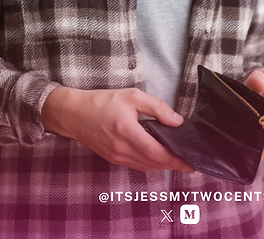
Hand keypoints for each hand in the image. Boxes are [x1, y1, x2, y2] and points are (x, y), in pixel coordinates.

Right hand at [42, 87, 194, 172]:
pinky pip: (136, 165)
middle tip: (189, 163)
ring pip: (145, 166)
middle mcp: (121, 148)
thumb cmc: (102, 102)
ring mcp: (116, 156)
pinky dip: (150, 164)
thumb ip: (157, 108)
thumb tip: (177, 121)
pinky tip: (159, 159)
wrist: (74, 114)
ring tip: (178, 162)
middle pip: (152, 162)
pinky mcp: (113, 159)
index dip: (174, 159)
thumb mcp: (132, 96)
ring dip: (162, 166)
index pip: (154, 151)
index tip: (189, 161)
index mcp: (126, 130)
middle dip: (172, 164)